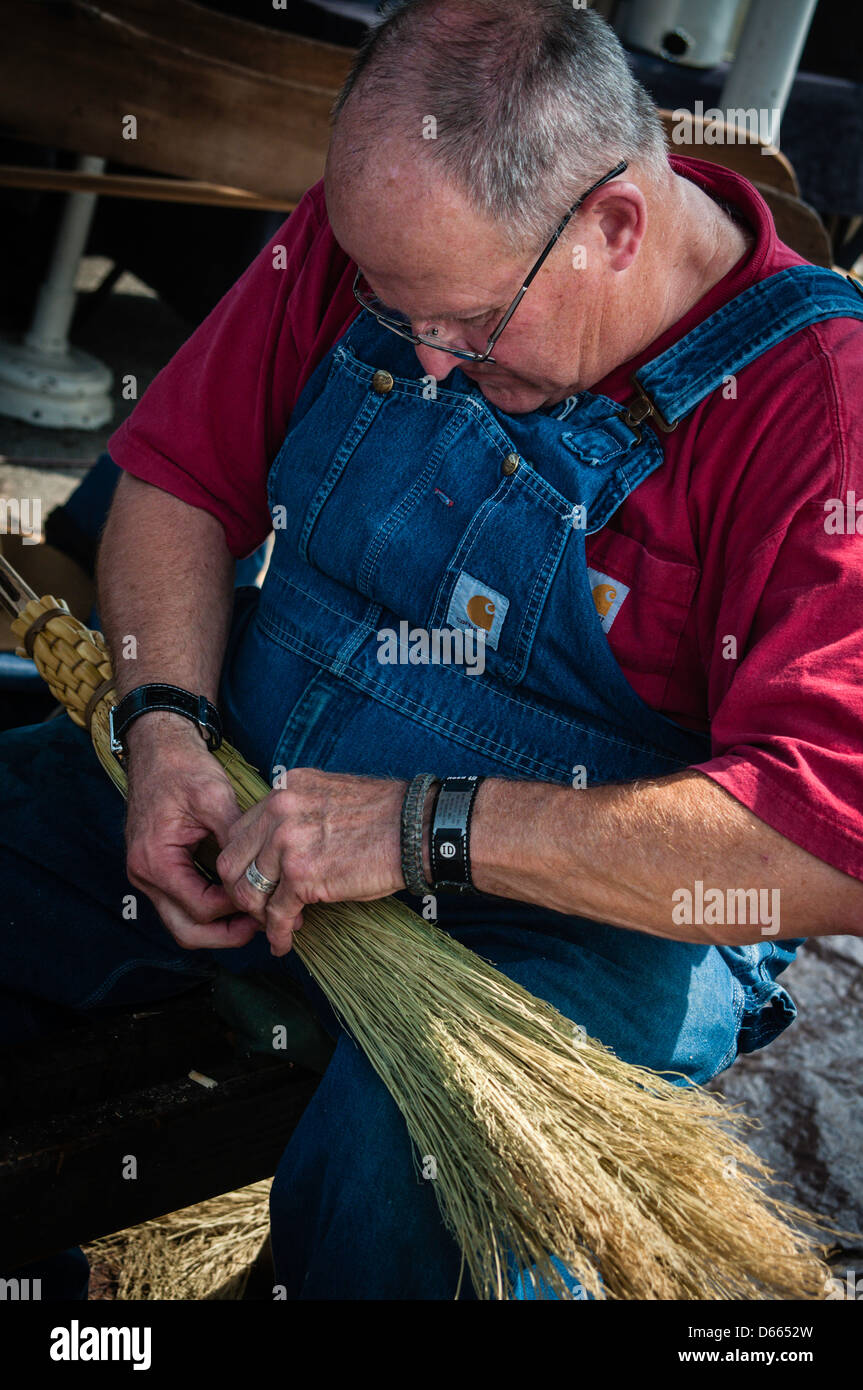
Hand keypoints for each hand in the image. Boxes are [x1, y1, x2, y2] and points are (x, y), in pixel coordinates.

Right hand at [124, 715, 260, 949]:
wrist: (158, 748)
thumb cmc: (182, 768)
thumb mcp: (214, 798)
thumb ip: (235, 839)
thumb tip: (263, 873)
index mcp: (155, 860)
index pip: (200, 908)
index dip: (238, 909)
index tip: (269, 900)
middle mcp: (144, 875)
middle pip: (187, 929)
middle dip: (227, 935)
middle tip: (265, 926)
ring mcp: (147, 876)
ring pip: (183, 922)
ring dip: (219, 926)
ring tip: (256, 916)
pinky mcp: (158, 870)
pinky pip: (182, 904)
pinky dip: (209, 910)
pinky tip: (239, 899)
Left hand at [215, 768, 406, 955]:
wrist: (416, 828)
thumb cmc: (384, 815)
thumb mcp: (329, 795)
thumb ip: (298, 810)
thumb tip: (280, 843)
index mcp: (285, 789)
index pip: (240, 830)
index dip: (245, 860)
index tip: (258, 878)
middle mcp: (279, 810)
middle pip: (231, 859)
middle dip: (241, 889)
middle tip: (259, 906)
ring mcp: (287, 843)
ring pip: (248, 890)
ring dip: (258, 914)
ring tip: (275, 925)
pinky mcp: (303, 876)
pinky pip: (276, 913)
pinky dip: (277, 934)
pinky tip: (283, 943)